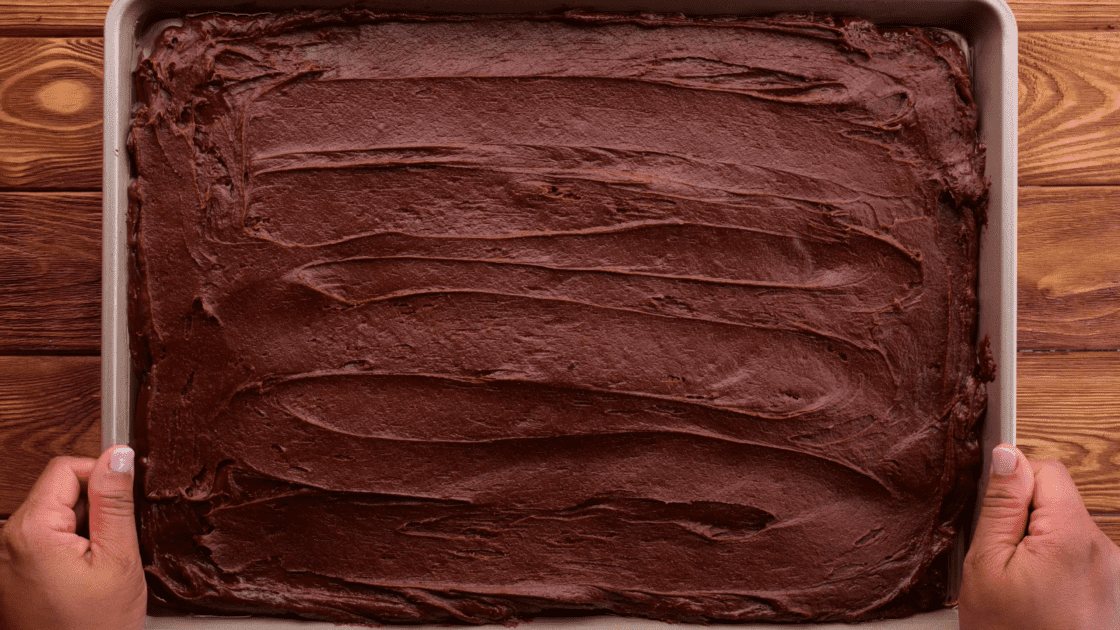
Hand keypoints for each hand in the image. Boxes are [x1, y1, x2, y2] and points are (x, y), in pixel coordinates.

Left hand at [0, 446, 145, 629]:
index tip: (124, 500)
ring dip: (84, 531)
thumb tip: (119, 455)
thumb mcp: (119, 558)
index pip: (66, 467)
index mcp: (31, 530)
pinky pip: (46, 540)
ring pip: (56, 516)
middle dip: (94, 509)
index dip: (102, 477)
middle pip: (59, 491)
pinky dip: (71, 549)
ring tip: (99, 566)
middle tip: (114, 545)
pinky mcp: (11, 572)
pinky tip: (86, 577)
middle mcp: (7, 540)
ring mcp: (6, 558)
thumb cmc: (93, 629)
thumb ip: (115, 501)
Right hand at [960, 444, 1119, 629]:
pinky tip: (1034, 596)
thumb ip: (1000, 506)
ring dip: (1036, 544)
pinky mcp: (1110, 588)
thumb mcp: (986, 566)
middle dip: (1023, 518)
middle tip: (1001, 559)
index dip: (1012, 484)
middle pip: (1057, 499)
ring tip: (1018, 584)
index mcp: (1072, 536)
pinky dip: (1051, 566)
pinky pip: (1073, 555)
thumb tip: (1005, 456)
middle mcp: (1103, 549)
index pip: (1046, 469)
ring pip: (1063, 528)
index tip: (995, 515)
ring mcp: (1111, 570)